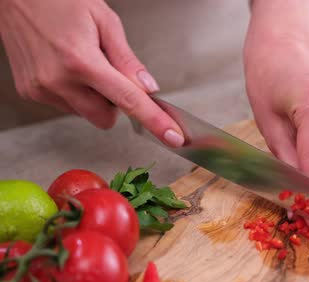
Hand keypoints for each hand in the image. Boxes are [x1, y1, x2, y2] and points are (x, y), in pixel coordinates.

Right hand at [0, 0, 183, 146]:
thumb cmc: (58, 0)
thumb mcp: (104, 21)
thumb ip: (128, 60)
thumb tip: (148, 88)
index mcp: (82, 61)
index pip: (128, 101)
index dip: (154, 121)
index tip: (172, 137)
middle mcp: (59, 80)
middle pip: (106, 119)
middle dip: (115, 104)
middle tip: (109, 73)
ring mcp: (42, 89)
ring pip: (86, 113)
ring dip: (94, 97)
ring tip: (82, 62)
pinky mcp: (31, 92)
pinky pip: (67, 106)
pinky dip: (75, 93)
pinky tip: (66, 67)